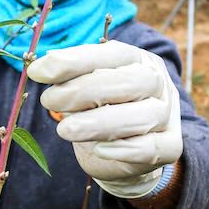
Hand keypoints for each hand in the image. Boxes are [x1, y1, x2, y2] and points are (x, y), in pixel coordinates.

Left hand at [27, 40, 182, 197]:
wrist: (124, 155)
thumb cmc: (99, 111)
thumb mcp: (82, 91)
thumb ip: (68, 79)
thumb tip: (40, 68)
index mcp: (137, 59)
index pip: (111, 53)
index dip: (74, 60)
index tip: (38, 71)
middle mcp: (157, 82)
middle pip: (130, 82)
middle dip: (84, 91)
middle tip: (49, 101)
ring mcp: (167, 114)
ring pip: (143, 115)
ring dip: (100, 123)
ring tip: (65, 131)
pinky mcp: (170, 146)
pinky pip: (153, 148)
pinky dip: (126, 149)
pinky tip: (99, 149)